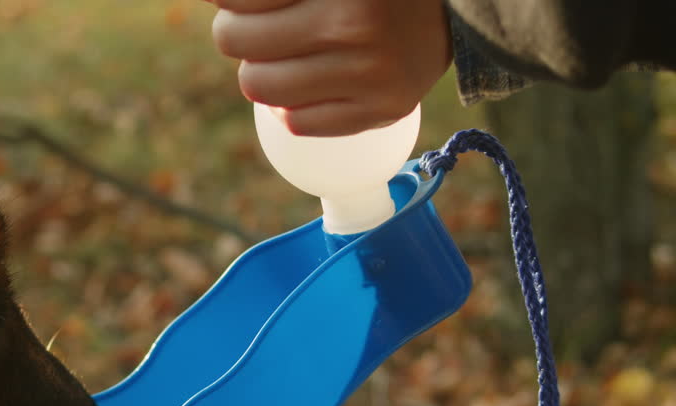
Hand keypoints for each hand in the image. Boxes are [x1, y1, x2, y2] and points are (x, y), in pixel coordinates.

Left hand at [208, 0, 452, 136]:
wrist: (458, 9)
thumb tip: (217, 0)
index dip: (228, 0)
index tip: (239, 3)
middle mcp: (354, 24)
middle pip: (236, 40)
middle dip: (235, 32)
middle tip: (257, 27)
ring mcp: (370, 72)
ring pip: (259, 86)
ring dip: (258, 72)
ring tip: (280, 58)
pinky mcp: (382, 108)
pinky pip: (297, 123)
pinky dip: (290, 107)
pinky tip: (307, 84)